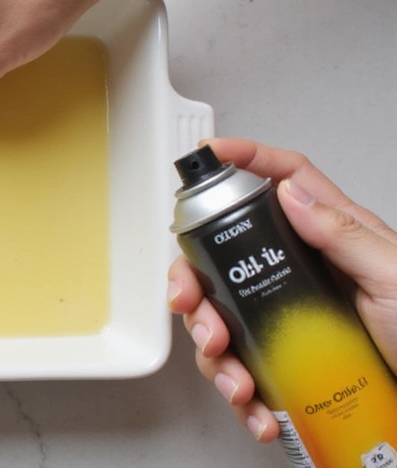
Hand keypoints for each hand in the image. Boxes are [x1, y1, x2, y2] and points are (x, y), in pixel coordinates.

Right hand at [168, 138, 396, 441]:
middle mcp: (299, 272)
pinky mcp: (285, 360)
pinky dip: (242, 396)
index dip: (245, 160)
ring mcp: (287, 316)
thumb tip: (290, 193)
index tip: (208, 156)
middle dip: (193, 284)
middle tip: (191, 305)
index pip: (283, 181)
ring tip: (236, 378)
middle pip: (223, 259)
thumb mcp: (393, 275)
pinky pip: (243, 372)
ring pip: (221, 321)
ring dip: (214, 353)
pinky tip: (258, 410)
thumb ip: (343, 233)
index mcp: (328, 237)